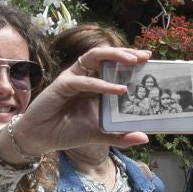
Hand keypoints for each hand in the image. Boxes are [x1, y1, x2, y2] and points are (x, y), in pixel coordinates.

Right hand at [5, 45, 152, 156]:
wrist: (41, 138)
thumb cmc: (68, 132)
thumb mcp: (99, 135)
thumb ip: (120, 136)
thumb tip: (144, 137)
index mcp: (95, 84)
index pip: (114, 66)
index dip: (131, 60)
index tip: (150, 60)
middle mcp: (85, 76)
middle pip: (106, 56)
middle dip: (126, 53)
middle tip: (145, 56)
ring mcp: (74, 78)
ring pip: (94, 57)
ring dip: (114, 57)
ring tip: (133, 62)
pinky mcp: (62, 84)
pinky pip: (84, 80)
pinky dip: (101, 84)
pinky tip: (117, 90)